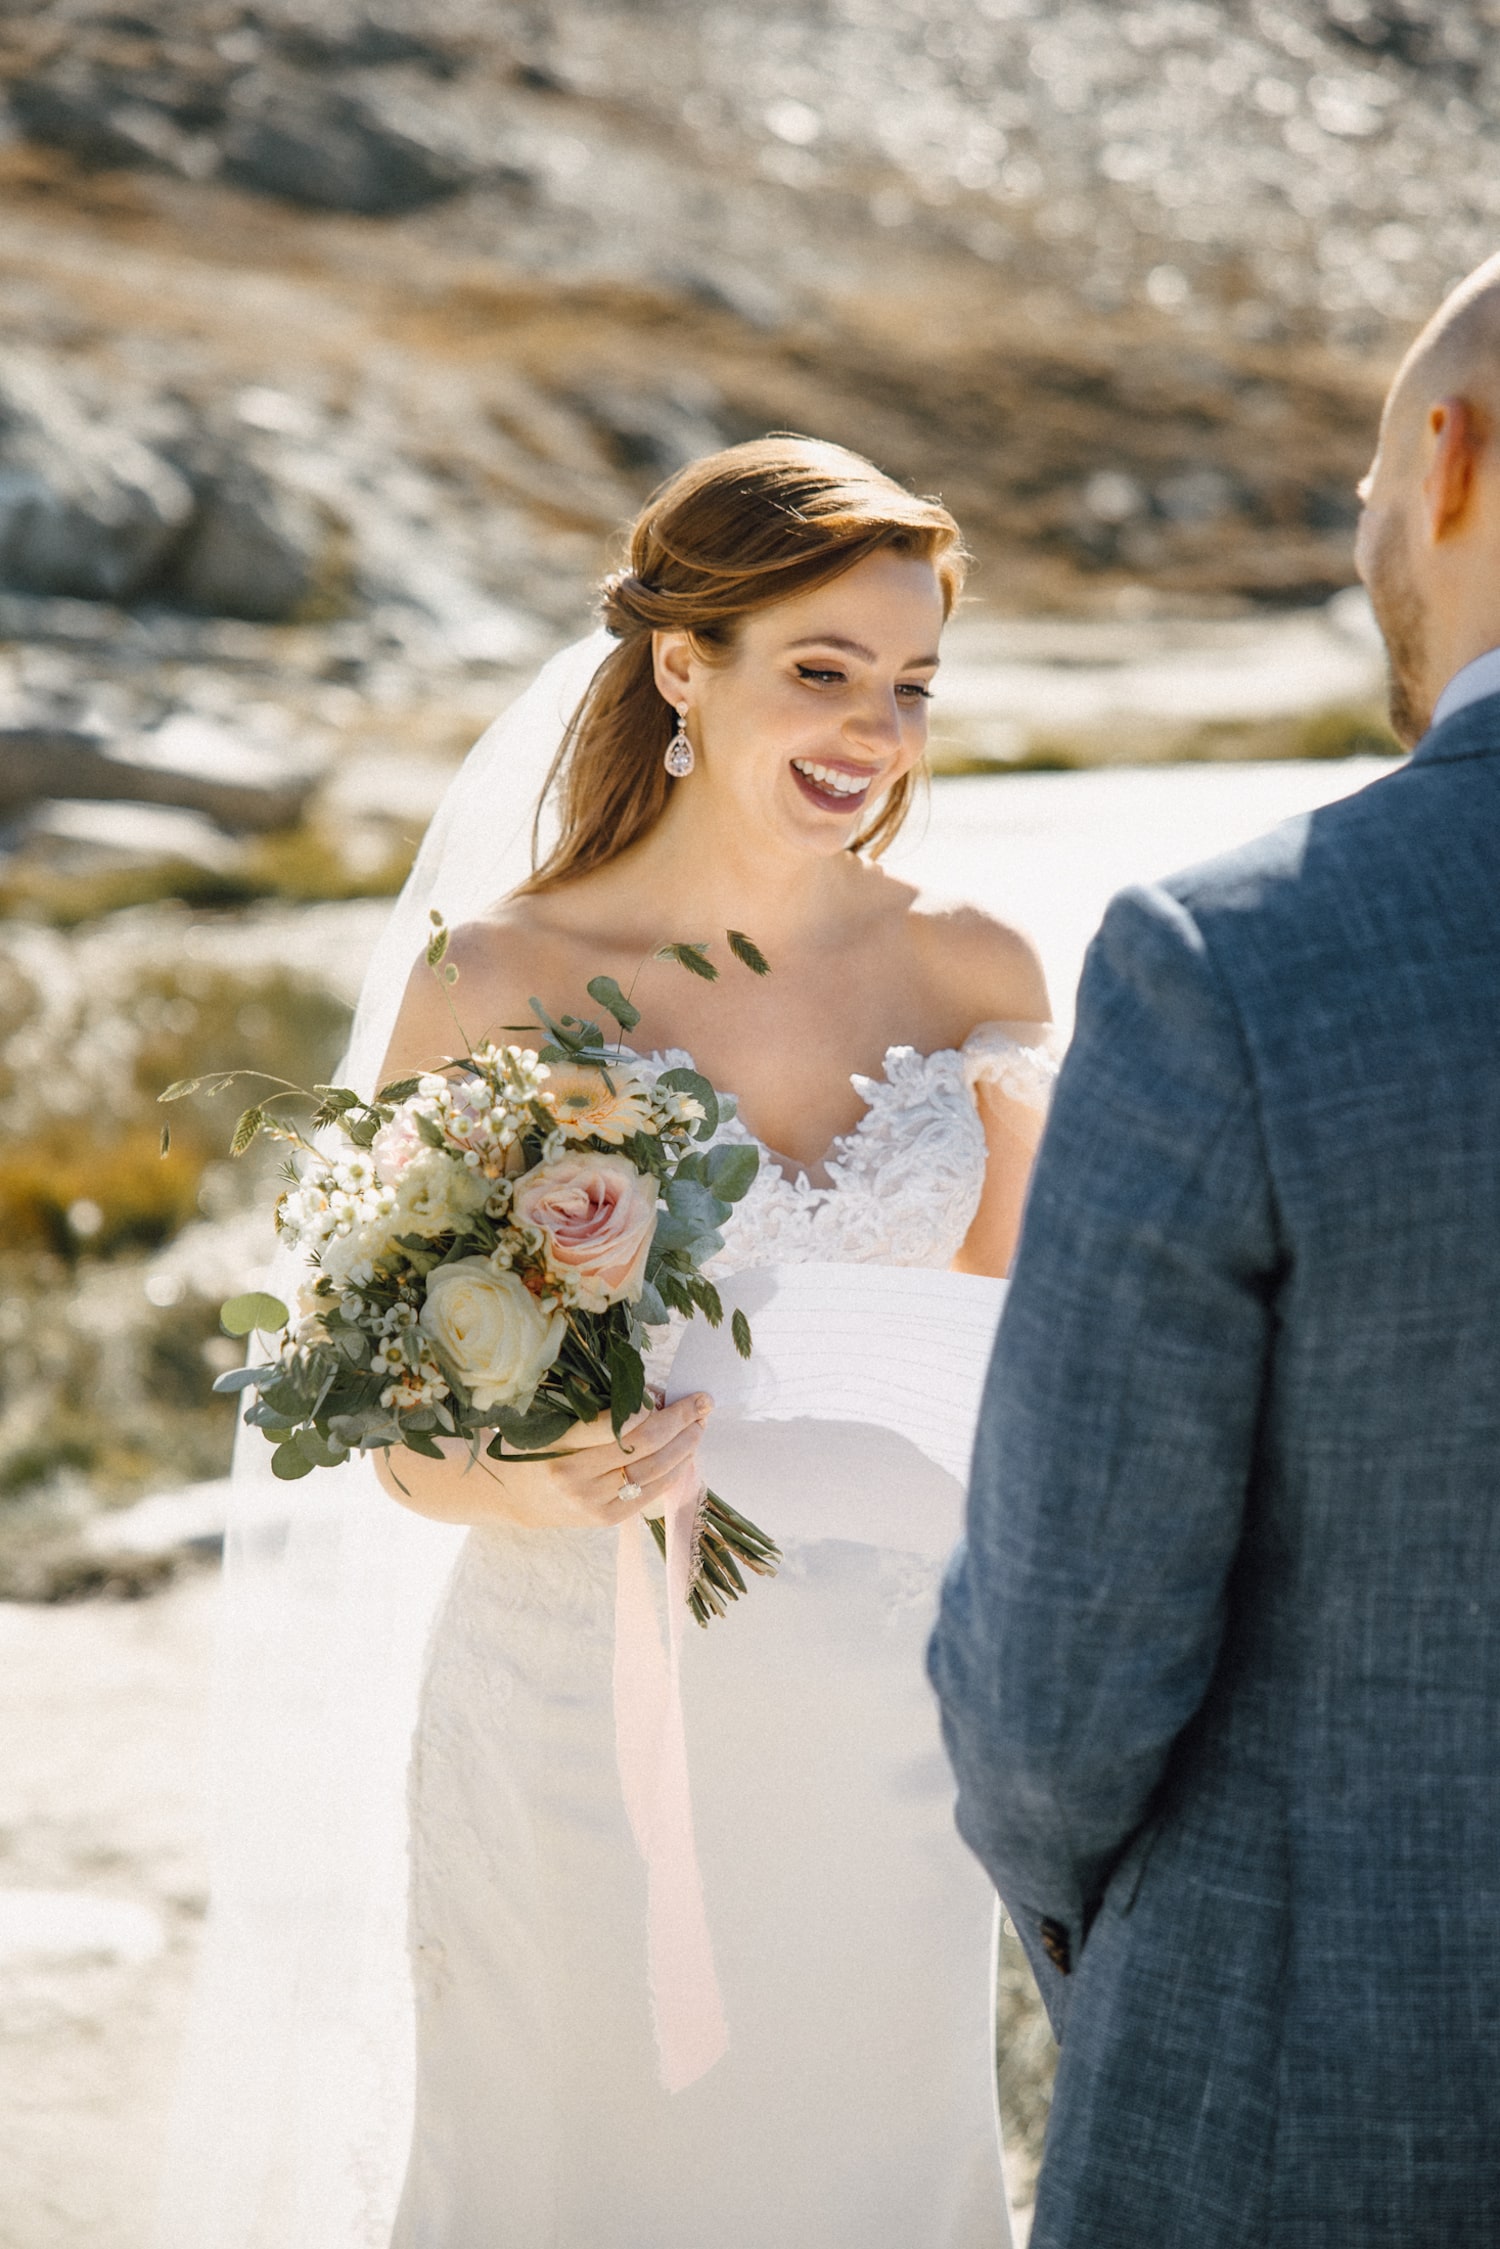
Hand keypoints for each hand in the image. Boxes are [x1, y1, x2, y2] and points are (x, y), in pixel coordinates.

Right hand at [375, 1394, 712, 1529]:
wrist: (508, 1493)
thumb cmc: (532, 1442)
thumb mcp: (552, 1416)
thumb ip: (597, 1408)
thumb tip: (654, 1395)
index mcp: (558, 1442)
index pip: (618, 1424)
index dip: (656, 1408)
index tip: (680, 1393)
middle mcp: (575, 1476)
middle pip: (643, 1445)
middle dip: (681, 1422)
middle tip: (702, 1403)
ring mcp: (590, 1502)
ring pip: (652, 1472)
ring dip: (684, 1448)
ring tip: (700, 1427)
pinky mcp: (603, 1519)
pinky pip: (647, 1496)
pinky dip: (671, 1474)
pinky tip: (685, 1457)